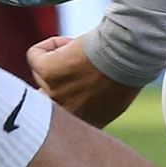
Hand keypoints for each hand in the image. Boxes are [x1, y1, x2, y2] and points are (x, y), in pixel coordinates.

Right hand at [28, 35, 142, 127]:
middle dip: (54, 83)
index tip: (75, 84)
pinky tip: (70, 43)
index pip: (64, 121)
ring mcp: (56, 93)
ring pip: (42, 73)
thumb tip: (82, 97)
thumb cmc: (131, 66)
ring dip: (58, 59)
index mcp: (89, 123)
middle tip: (73, 66)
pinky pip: (35, 55)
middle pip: (44, 100)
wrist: (128, 52)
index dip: (65, 98)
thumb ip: (96, 105)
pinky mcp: (48, 72)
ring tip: (81, 51)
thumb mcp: (117, 95)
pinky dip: (49, 45)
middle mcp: (69, 113)